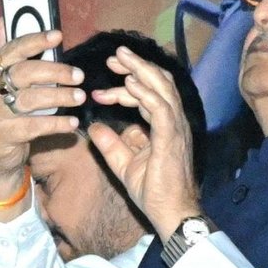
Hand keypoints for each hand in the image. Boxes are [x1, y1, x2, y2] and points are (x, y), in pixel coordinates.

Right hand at [0, 21, 83, 211]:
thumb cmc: (9, 112)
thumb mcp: (7, 83)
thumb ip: (11, 54)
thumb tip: (4, 19)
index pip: (12, 50)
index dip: (34, 41)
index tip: (58, 35)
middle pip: (25, 72)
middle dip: (55, 71)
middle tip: (80, 76)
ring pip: (31, 99)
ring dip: (60, 96)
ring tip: (80, 97)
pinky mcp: (2, 132)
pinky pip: (34, 125)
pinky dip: (56, 123)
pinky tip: (73, 123)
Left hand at [86, 45, 200, 239]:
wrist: (170, 212)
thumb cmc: (154, 191)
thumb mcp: (123, 164)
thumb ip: (110, 144)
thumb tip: (93, 127)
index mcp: (164, 126)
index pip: (150, 94)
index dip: (129, 84)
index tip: (105, 82)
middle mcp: (173, 122)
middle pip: (159, 83)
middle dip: (137, 66)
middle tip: (115, 55)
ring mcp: (175, 128)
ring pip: (162, 88)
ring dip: (140, 70)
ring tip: (120, 57)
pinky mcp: (171, 137)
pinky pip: (160, 108)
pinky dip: (145, 92)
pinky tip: (128, 82)